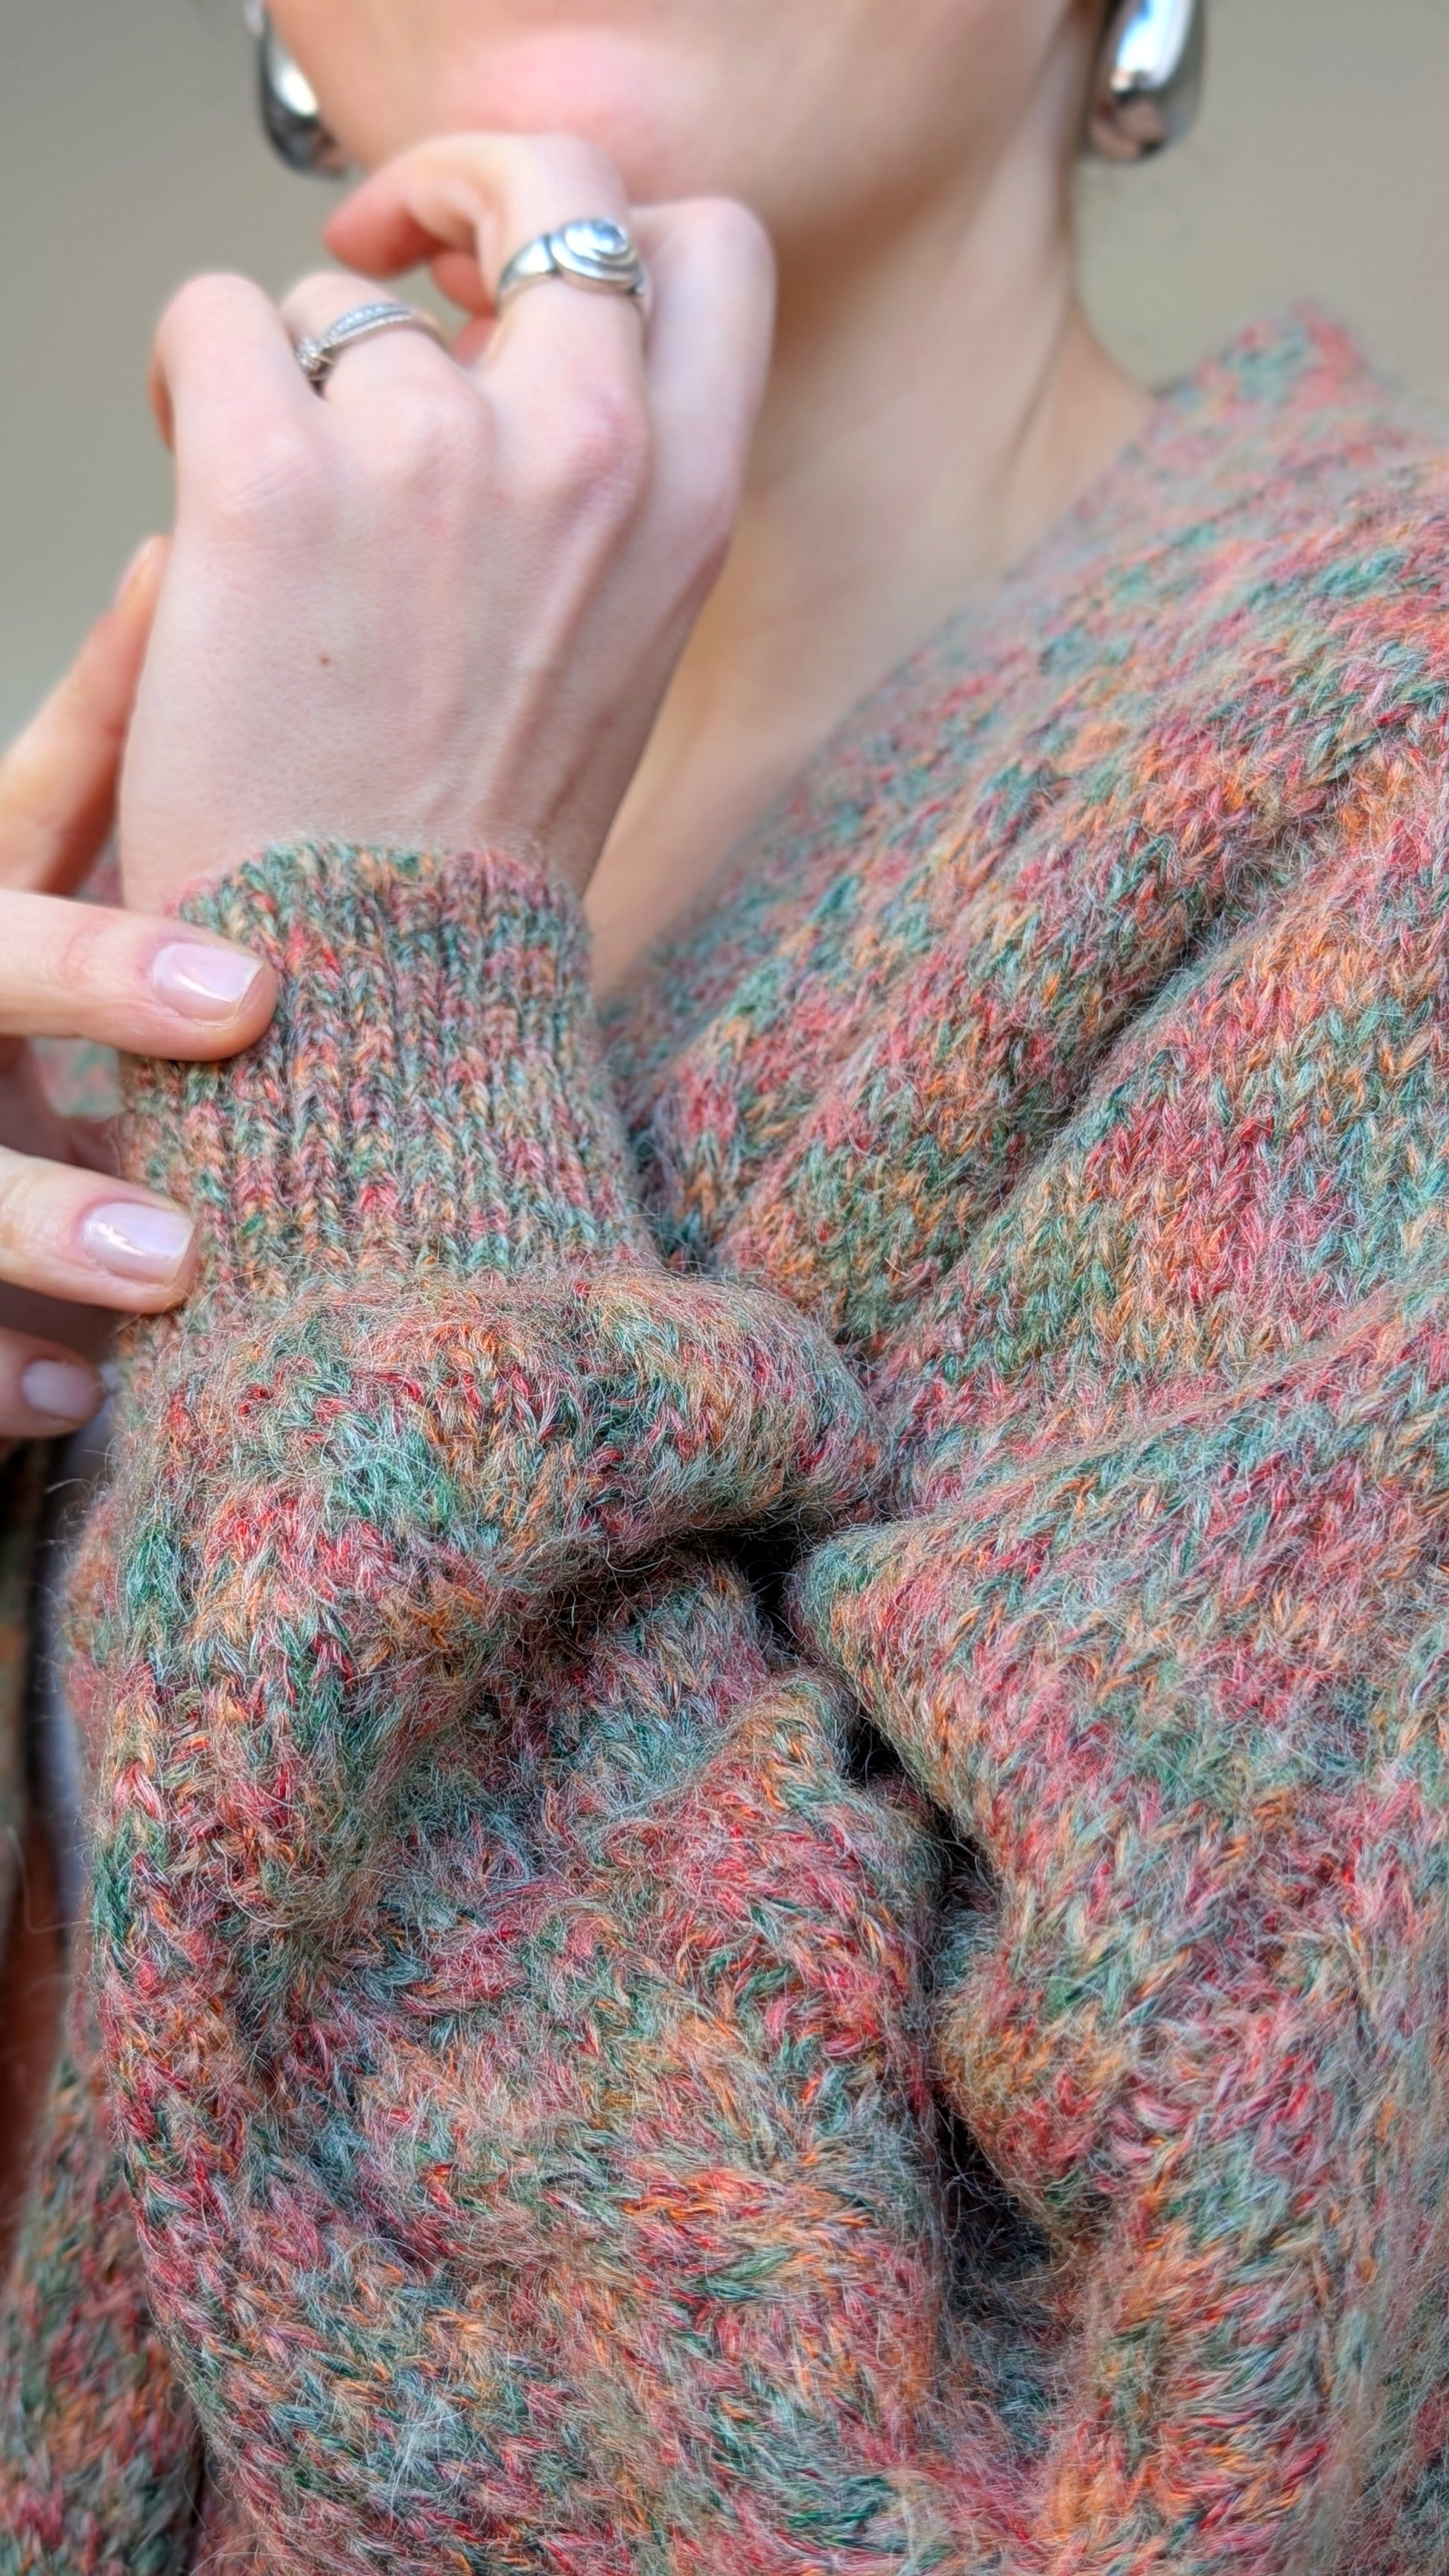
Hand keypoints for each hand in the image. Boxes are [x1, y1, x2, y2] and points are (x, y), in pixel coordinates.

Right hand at [0, 544, 275, 1436]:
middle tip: (243, 1007)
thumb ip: (90, 754)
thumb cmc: (9, 1004)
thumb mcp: (33, 875)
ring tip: (172, 1268)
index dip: (115, 862)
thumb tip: (171, 553)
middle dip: (84, 978)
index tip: (258, 947)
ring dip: (38, 1220)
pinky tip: (67, 1405)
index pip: (22, 836)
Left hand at [120, 134, 774, 914]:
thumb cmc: (481, 847)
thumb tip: (505, 363)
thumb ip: (601, 502)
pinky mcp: (271, 481)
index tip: (518, 288)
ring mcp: (429, 455)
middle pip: (547, 178)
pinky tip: (201, 466)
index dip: (604, 234)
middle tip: (383, 259)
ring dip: (295, 372)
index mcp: (687, 503)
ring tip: (275, 497)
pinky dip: (193, 374)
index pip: (708, 247)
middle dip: (457, 188)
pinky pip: (215, 317)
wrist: (384, 984)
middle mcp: (583, 452)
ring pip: (341, 297)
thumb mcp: (616, 657)